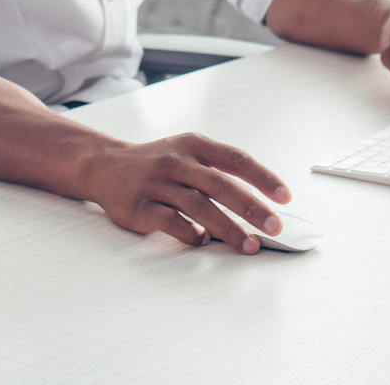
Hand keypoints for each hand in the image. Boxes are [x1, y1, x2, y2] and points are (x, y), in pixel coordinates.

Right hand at [78, 133, 292, 253]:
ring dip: (228, 228)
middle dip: (251, 207)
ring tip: (249, 245)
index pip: (236, 159)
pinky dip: (191, 234)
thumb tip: (260, 201)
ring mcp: (157, 184)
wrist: (105, 166)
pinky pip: (171, 223)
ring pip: (199, 207)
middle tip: (274, 226)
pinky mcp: (141, 207)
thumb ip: (219, 171)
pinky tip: (204, 241)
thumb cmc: (157, 163)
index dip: (263, 177)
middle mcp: (176, 161)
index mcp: (193, 144)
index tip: (285, 196)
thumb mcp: (188, 152)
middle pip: (220, 184)